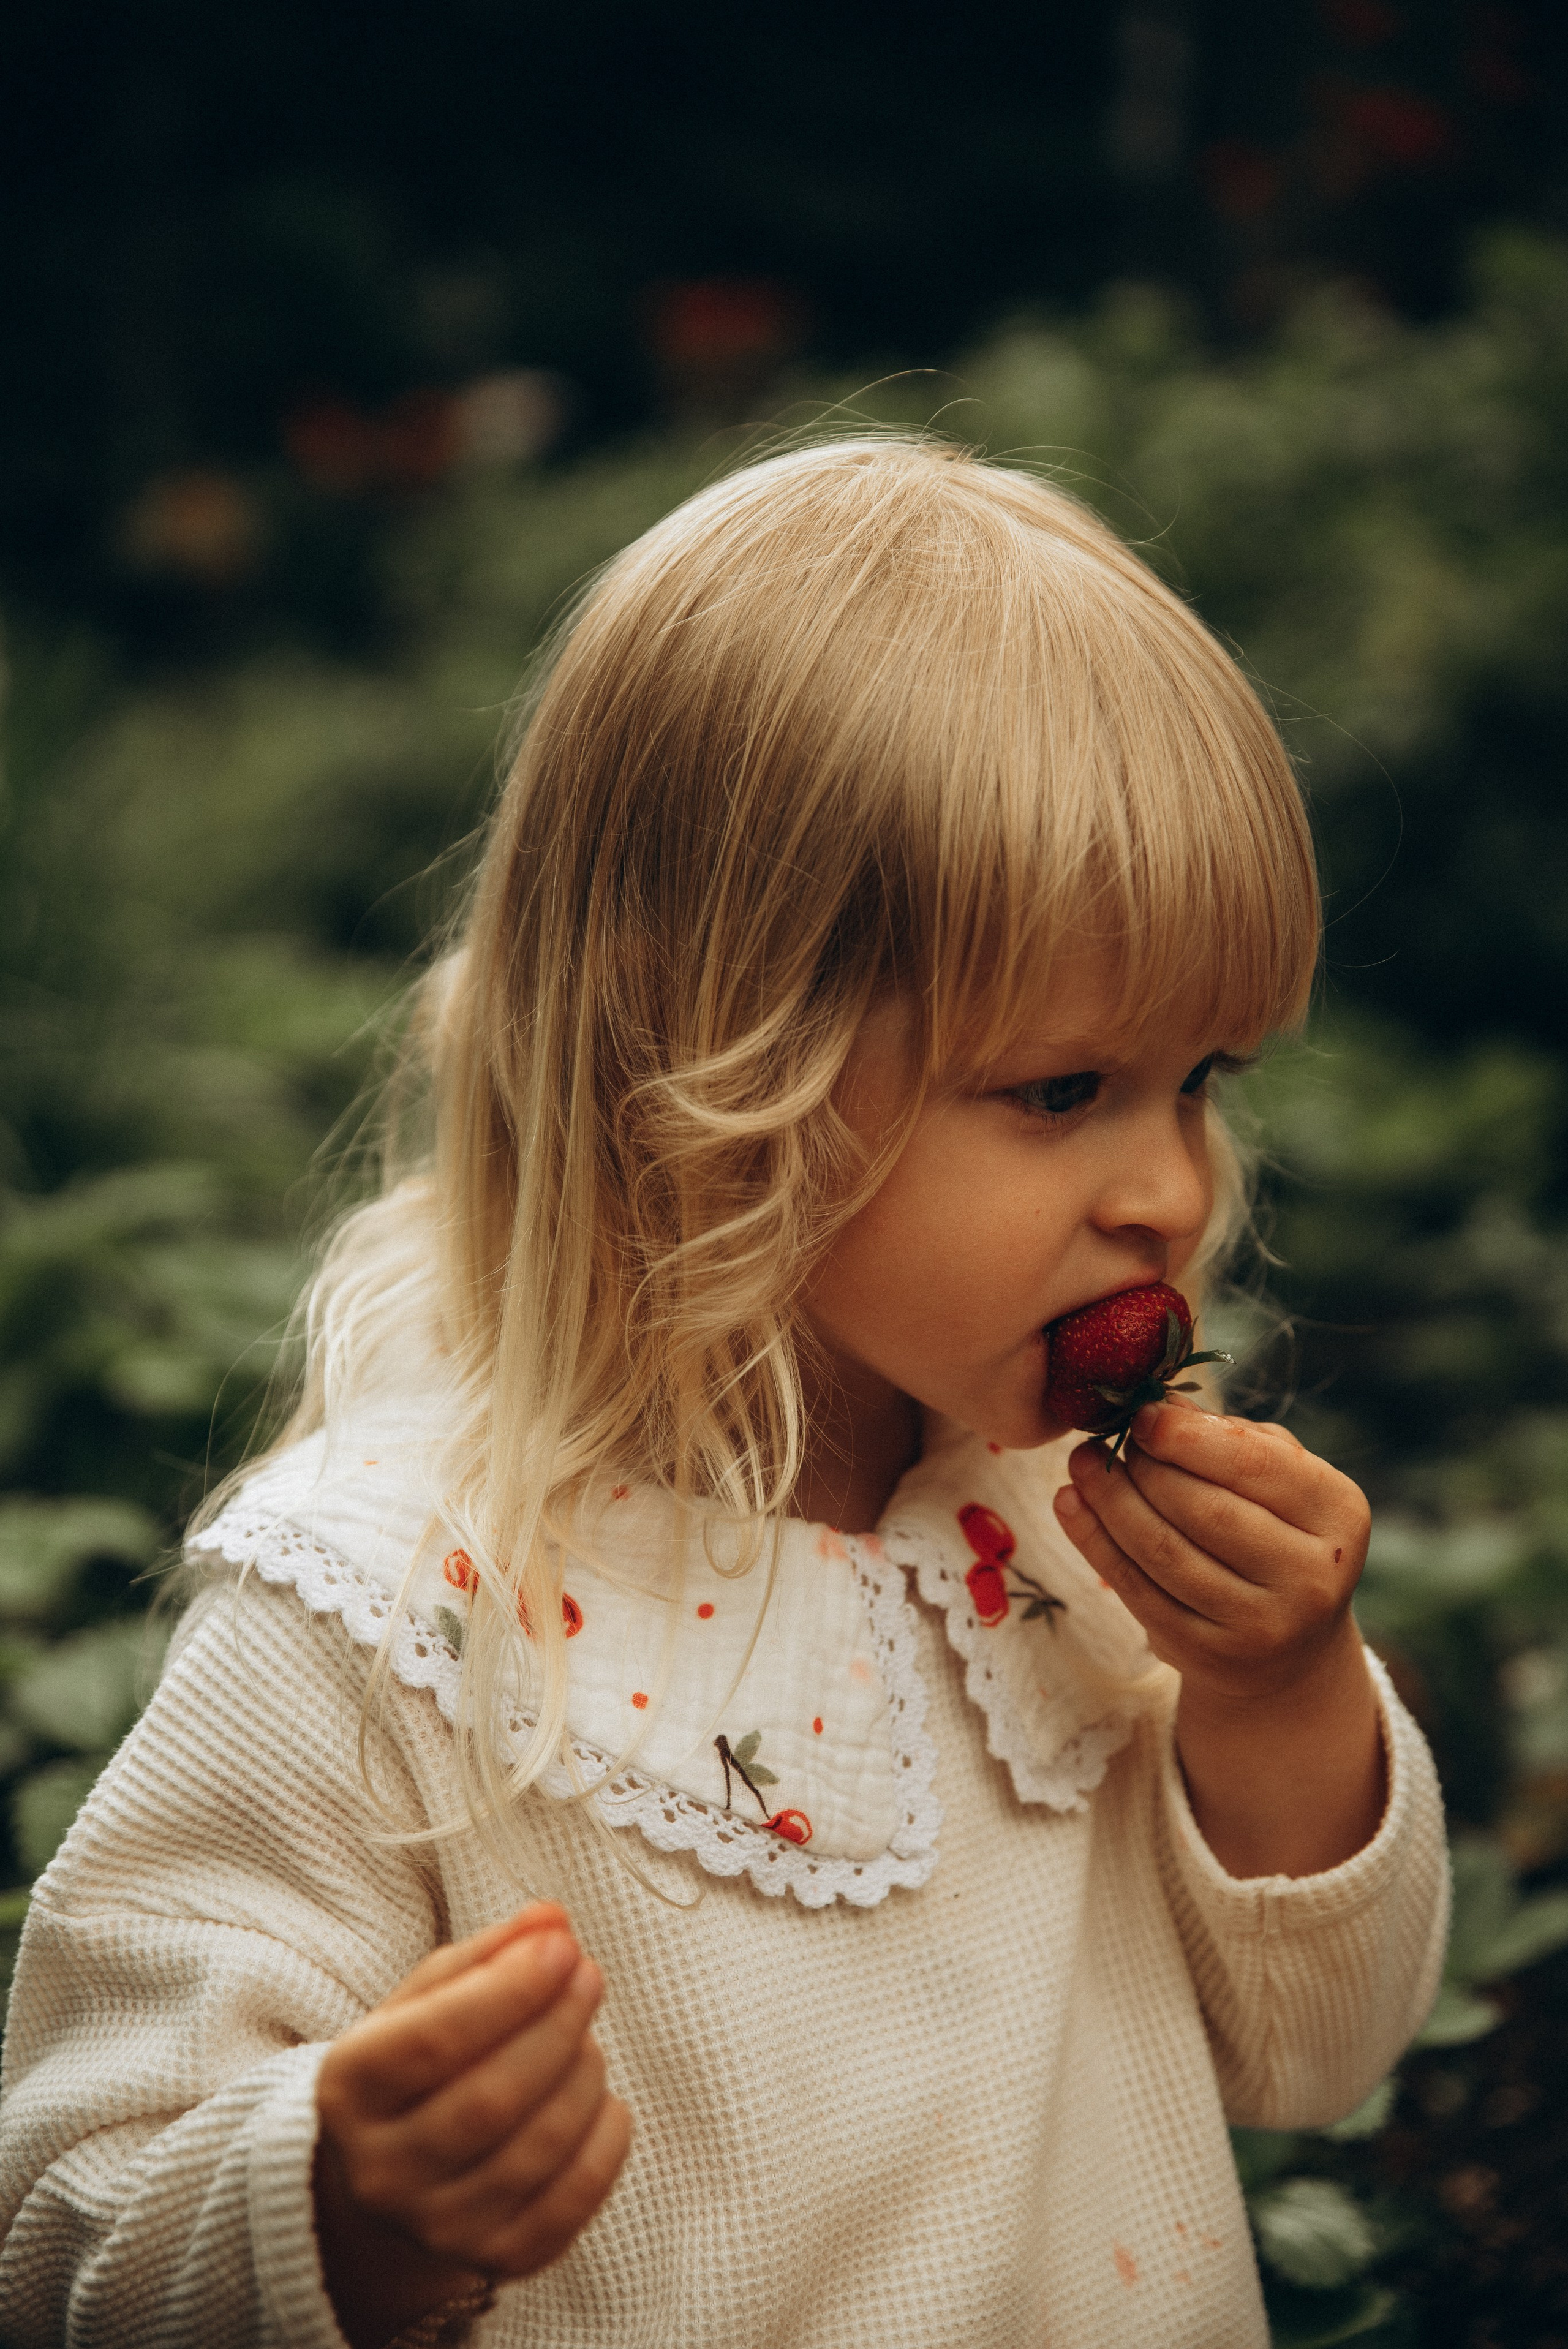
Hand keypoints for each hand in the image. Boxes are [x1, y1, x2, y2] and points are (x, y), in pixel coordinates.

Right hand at [313, 1904, 631, 2348]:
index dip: (509, 1988)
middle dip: (557, 2024)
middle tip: (588, 1975)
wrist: (383, 2185)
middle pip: (492, 2098)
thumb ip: (485, 1955)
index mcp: (351, 2091)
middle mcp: (384, 2171)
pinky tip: (604, 2099)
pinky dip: (606, 2140)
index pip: (435, 2040)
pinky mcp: (497, 2259)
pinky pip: (572, 2200)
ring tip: (587, 2036)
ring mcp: (438, 2228)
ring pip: (537, 2149)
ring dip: (582, 2075)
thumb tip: (551, 1918)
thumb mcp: (422, 2004)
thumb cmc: (412, 2072)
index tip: (563, 1943)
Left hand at [1053, 1400, 1384, 1875]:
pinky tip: (1069, 1505)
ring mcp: (1263, 1624)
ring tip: (1081, 1465)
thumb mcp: (1275, 1480)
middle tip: (1105, 1442)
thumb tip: (1156, 1401)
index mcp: (1338, 1512)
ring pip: (1164, 1551)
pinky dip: (1095, 1543)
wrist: (1288, 1650)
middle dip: (1143, 1468)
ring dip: (1109, 1501)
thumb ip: (1227, 1437)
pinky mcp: (1211, 1655)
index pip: (1253, 1463)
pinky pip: (1138, 1591)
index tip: (1140, 1414)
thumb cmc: (1275, 1533)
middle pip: (1203, 1508)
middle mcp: (1312, 1574)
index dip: (1186, 1436)